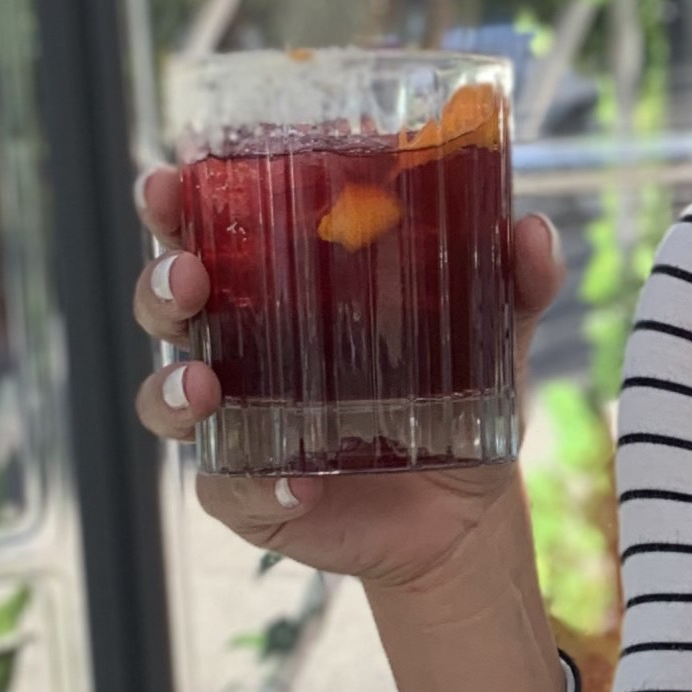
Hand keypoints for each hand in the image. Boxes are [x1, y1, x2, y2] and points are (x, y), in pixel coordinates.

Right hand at [128, 163, 564, 596]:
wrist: (466, 510)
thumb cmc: (457, 399)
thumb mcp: (493, 334)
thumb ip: (515, 283)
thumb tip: (531, 230)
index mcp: (278, 290)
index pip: (206, 232)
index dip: (172, 205)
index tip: (166, 181)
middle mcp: (239, 350)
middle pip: (167, 304)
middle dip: (161, 284)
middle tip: (187, 275)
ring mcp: (235, 424)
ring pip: (166, 398)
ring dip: (172, 387)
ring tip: (205, 385)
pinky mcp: (248, 493)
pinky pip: (229, 488)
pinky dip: (257, 485)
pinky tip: (297, 483)